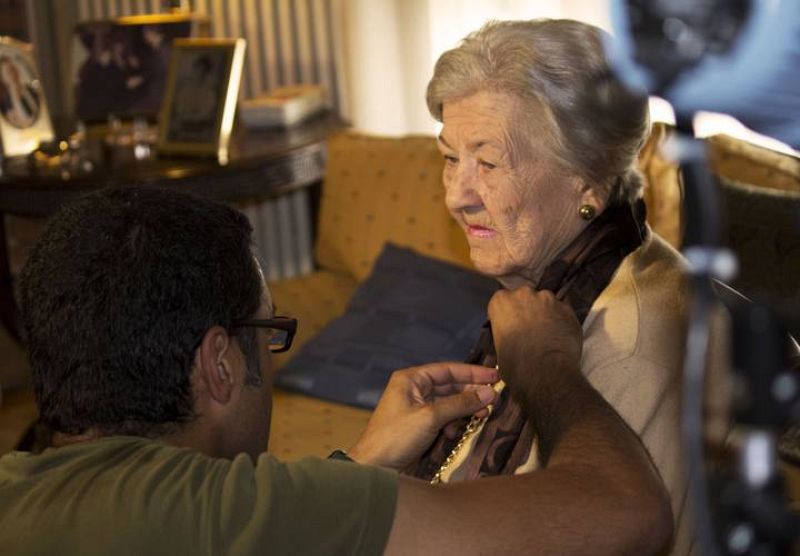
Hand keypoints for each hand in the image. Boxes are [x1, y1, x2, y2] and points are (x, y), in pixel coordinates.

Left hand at [348, 362, 498, 469]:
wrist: (375, 467)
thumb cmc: (395, 438)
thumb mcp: (431, 417)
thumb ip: (460, 403)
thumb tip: (487, 393)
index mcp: (410, 380)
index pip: (447, 370)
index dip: (472, 373)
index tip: (494, 376)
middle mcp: (413, 390)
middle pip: (450, 386)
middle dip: (471, 393)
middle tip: (494, 398)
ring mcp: (416, 408)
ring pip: (448, 403)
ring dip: (464, 410)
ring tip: (482, 415)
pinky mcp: (419, 425)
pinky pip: (443, 418)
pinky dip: (453, 424)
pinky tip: (456, 432)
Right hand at [488, 288, 581, 406]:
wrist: (546, 374)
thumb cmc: (515, 366)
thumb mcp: (499, 348)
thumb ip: (505, 333)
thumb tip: (511, 339)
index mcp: (501, 301)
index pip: (502, 301)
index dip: (508, 315)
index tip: (511, 326)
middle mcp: (524, 294)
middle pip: (525, 297)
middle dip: (527, 309)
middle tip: (530, 329)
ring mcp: (548, 299)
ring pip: (546, 302)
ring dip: (546, 313)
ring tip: (548, 334)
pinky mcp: (568, 309)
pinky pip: (563, 312)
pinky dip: (562, 321)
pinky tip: (561, 336)